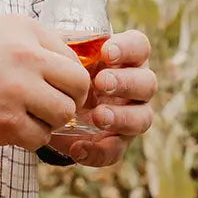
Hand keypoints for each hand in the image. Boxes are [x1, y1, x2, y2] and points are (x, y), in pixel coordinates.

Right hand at [0, 14, 90, 150]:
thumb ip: (34, 43)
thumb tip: (67, 64)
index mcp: (26, 31)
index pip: (73, 58)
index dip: (68, 79)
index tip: (56, 88)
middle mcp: (27, 57)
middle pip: (78, 85)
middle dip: (69, 99)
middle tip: (52, 106)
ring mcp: (18, 90)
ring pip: (64, 114)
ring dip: (49, 120)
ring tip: (28, 116)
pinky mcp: (7, 122)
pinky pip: (41, 137)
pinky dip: (30, 137)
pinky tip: (11, 128)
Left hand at [46, 29, 155, 167]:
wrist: (54, 99)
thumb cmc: (64, 66)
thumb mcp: (62, 54)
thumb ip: (63, 48)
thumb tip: (50, 45)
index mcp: (127, 57)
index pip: (139, 47)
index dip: (128, 48)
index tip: (107, 52)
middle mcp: (136, 86)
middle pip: (147, 83)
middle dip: (126, 83)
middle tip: (102, 83)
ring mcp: (132, 115)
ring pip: (143, 118)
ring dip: (121, 117)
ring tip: (98, 116)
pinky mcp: (118, 142)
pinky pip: (116, 151)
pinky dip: (98, 152)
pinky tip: (77, 149)